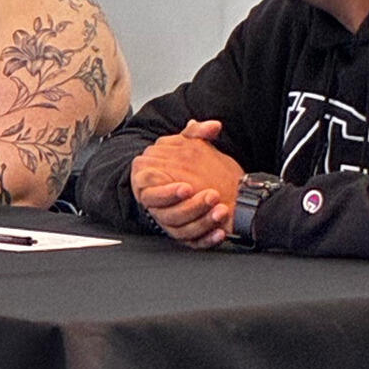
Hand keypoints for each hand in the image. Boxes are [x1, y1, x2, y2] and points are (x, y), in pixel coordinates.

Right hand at [130, 118, 243, 249]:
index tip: (187, 188)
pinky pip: (191, 242)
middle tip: (211, 196)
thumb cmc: (182, 164)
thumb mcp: (186, 145)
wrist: (188, 183)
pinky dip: (206, 239)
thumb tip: (212, 126)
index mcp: (147, 180)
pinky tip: (219, 233)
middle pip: (167, 214)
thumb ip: (196, 133)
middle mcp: (154, 204)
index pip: (151, 192)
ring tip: (220, 211)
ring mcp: (167, 221)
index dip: (168, 193)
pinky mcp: (181, 234)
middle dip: (191, 207)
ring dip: (202, 222)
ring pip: (180, 230)